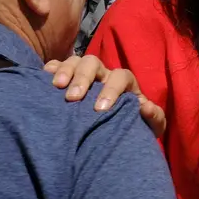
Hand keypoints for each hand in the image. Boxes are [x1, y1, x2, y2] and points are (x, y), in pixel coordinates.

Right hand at [45, 55, 164, 134]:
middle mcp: (103, 75)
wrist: (116, 137)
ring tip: (57, 86)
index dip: (111, 89)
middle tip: (73, 98)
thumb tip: (144, 106)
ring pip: (75, 61)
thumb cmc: (134, 129)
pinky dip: (52, 67)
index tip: (100, 109)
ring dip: (66, 70)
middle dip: (83, 78)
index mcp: (124, 84)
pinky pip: (58, 65)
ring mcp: (84, 75)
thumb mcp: (149, 127)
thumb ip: (153, 117)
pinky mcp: (67, 80)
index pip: (120, 76)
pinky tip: (44, 77)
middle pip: (93, 63)